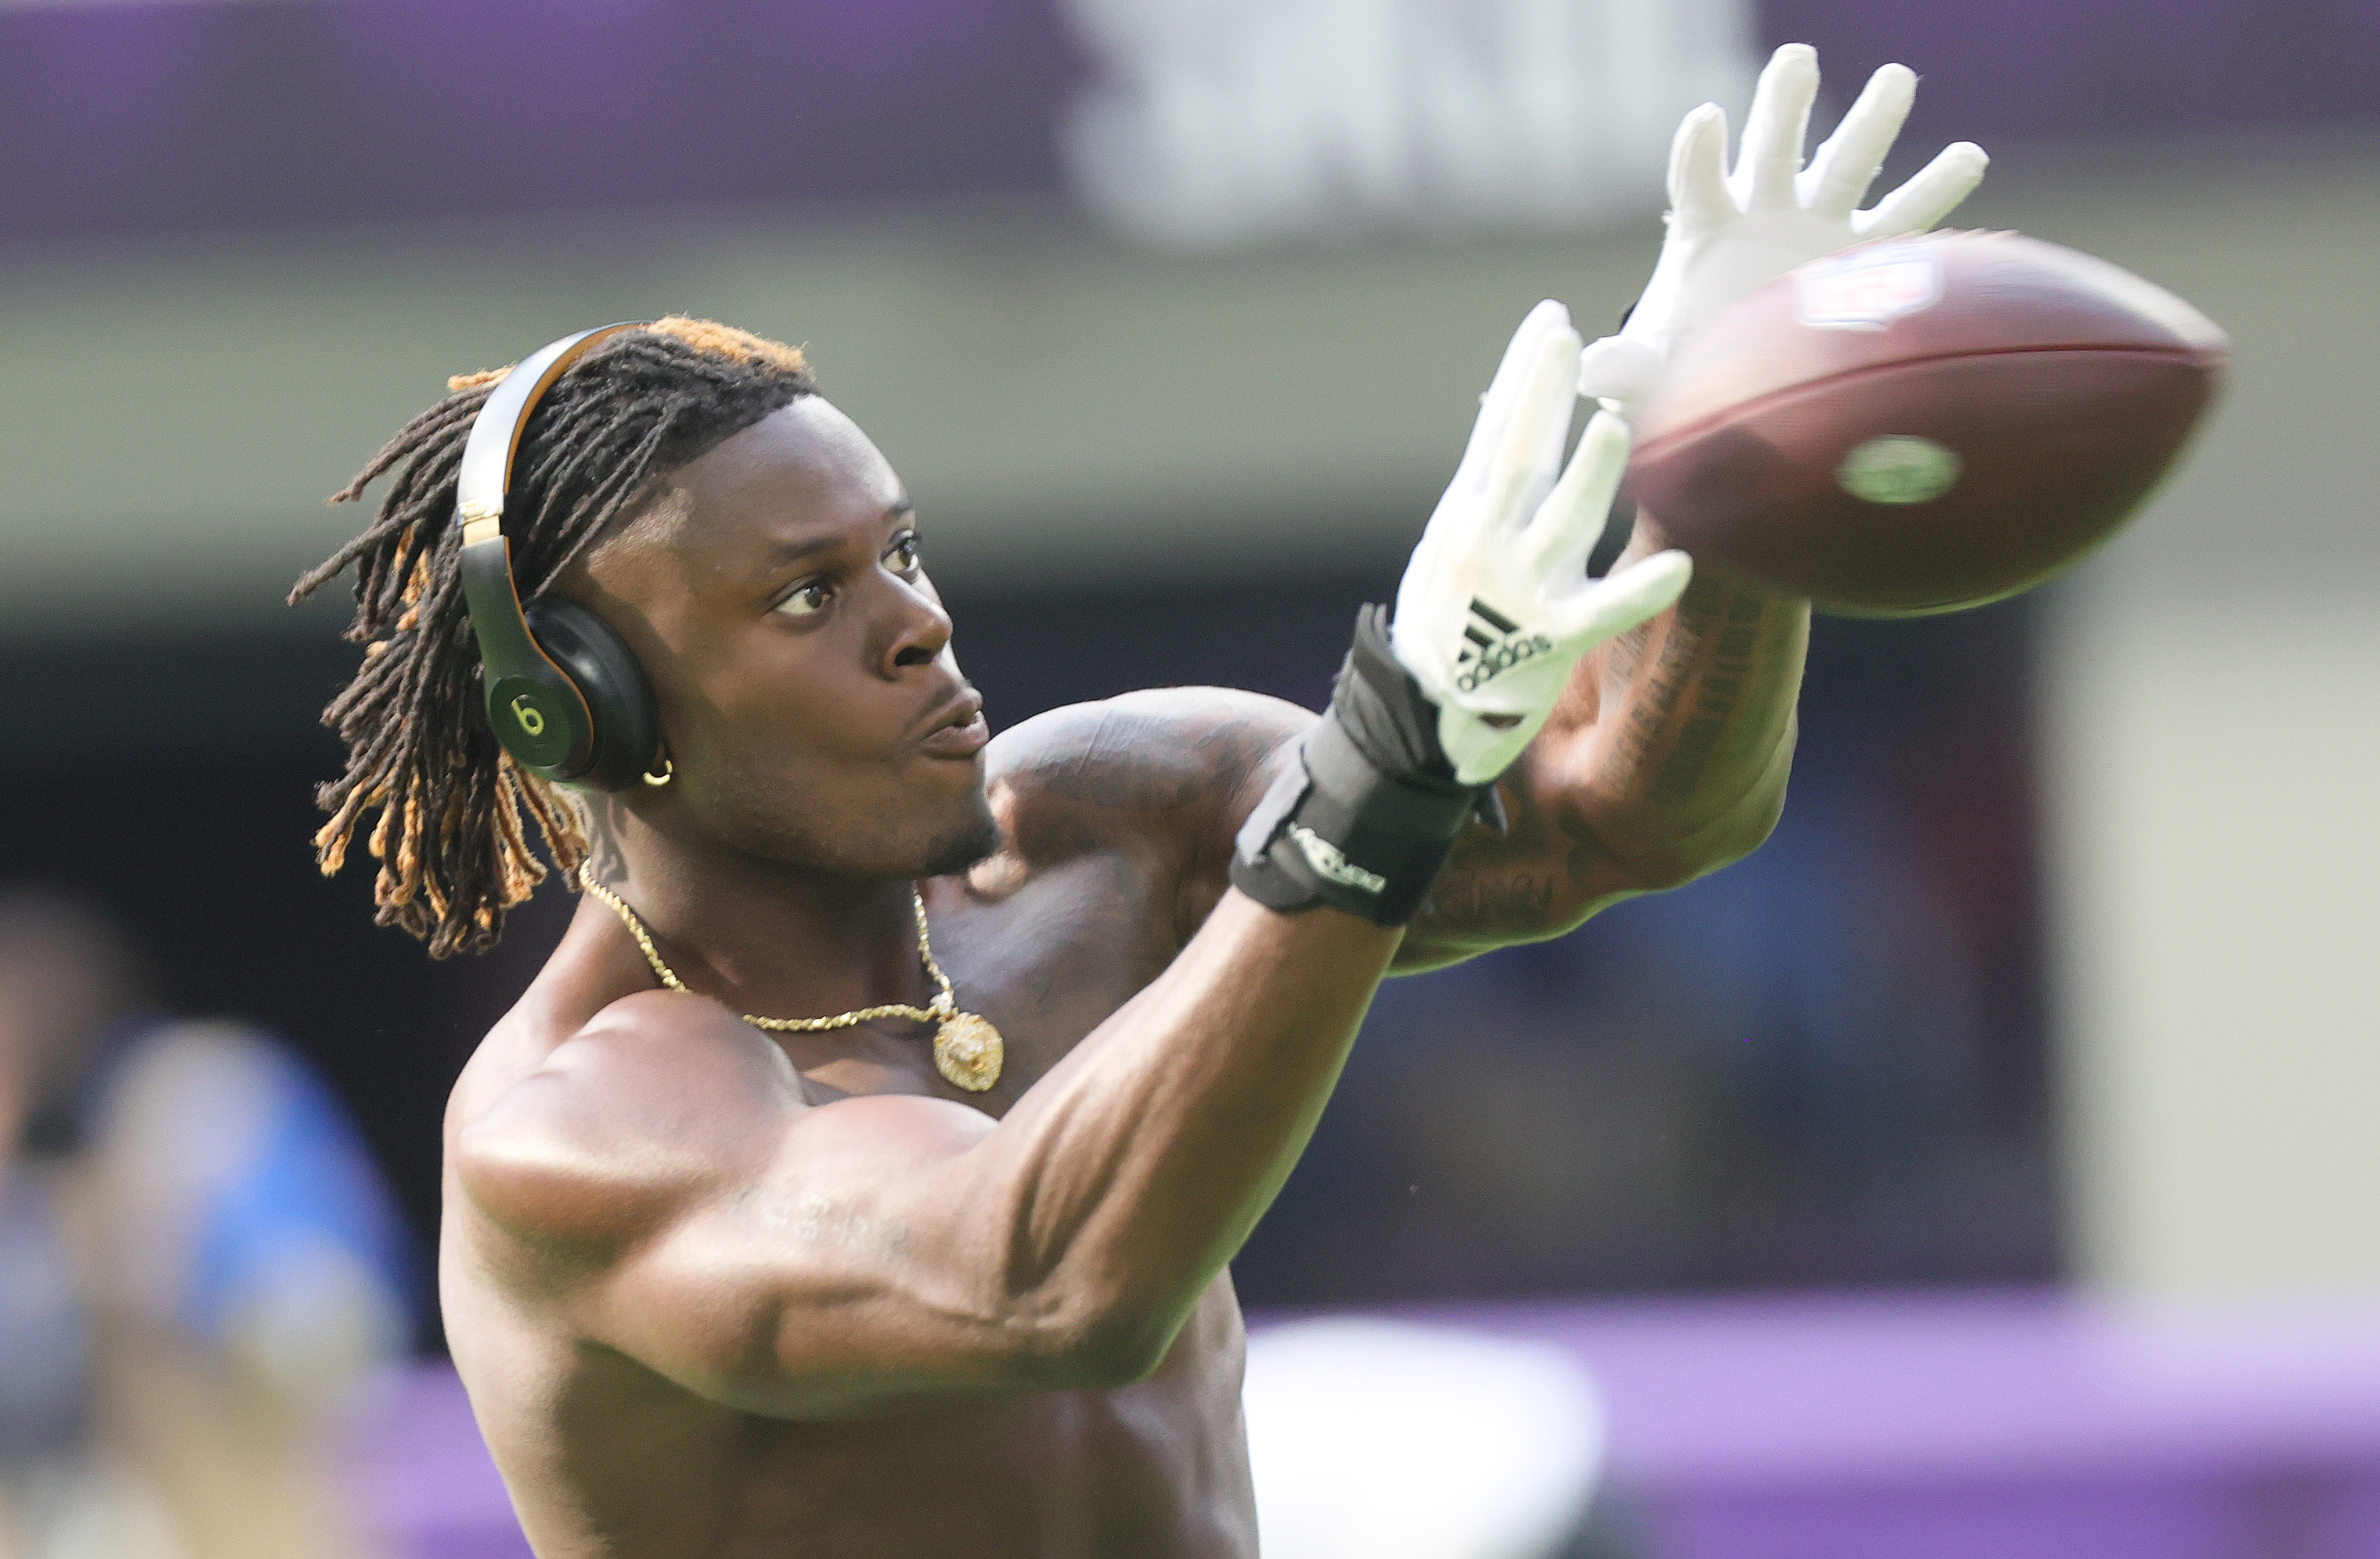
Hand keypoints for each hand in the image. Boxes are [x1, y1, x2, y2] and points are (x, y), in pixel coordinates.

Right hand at [1392, 302, 1691, 785]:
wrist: (1425, 713)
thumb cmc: (1448, 623)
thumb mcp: (1449, 546)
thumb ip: (1487, 492)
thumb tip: (1518, 416)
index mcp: (1464, 517)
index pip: (1496, 431)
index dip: (1523, 373)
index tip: (1550, 319)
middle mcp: (1488, 546)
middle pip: (1520, 459)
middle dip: (1541, 396)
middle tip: (1565, 339)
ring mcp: (1522, 591)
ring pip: (1563, 523)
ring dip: (1589, 477)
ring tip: (1615, 429)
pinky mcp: (1554, 640)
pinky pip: (1606, 611)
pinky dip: (1641, 590)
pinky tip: (1681, 565)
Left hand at [1576, 42, 1988, 409]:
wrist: (1733, 377)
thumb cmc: (1682, 367)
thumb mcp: (1647, 374)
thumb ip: (1624, 369)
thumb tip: (1594, 370)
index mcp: (1703, 231)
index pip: (1697, 179)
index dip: (1699, 151)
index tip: (1706, 118)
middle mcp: (1762, 212)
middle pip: (1771, 148)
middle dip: (1782, 105)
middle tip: (1796, 60)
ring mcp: (1815, 224)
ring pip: (1844, 163)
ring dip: (1869, 121)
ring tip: (1897, 79)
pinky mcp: (1858, 252)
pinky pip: (1903, 218)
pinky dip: (1934, 188)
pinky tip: (1969, 156)